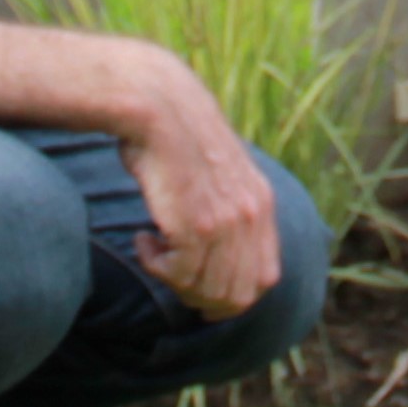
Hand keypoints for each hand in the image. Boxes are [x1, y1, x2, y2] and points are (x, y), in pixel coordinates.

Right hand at [109, 46, 280, 318]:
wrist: (159, 107)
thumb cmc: (178, 139)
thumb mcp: (221, 173)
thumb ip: (230, 208)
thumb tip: (218, 257)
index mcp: (262, 204)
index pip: (264, 279)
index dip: (233, 298)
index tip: (202, 296)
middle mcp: (251, 216)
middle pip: (238, 295)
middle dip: (202, 299)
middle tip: (172, 277)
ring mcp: (227, 222)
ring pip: (207, 290)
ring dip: (175, 282)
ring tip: (154, 250)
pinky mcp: (197, 224)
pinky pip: (179, 274)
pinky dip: (154, 266)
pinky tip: (143, 240)